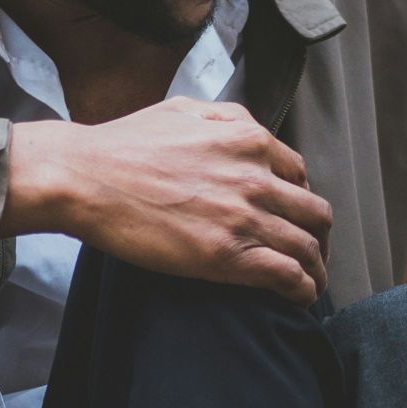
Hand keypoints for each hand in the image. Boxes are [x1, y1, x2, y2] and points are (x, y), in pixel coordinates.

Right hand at [4, 99, 331, 303]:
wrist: (87, 178)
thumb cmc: (123, 145)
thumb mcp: (183, 109)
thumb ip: (224, 117)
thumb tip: (243, 129)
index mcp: (248, 140)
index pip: (299, 175)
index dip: (300, 199)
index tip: (293, 217)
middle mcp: (256, 177)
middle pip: (314, 213)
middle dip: (318, 236)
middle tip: (311, 252)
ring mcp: (245, 217)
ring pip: (307, 247)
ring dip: (316, 268)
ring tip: (312, 283)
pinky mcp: (229, 256)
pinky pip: (288, 276)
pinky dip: (302, 289)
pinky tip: (300, 298)